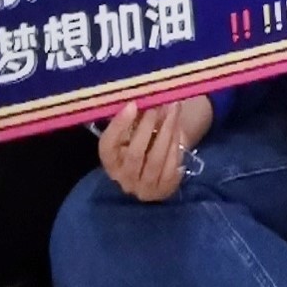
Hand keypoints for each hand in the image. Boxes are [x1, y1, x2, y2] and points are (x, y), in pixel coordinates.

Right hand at [96, 96, 210, 202]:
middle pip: (134, 154)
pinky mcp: (163, 189)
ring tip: (173, 109)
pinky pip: (171, 165)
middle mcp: (122, 177)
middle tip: (158, 104)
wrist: (160, 165)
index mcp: (109, 161)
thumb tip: (143, 97)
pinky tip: (178, 127)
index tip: (133, 104)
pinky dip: (176, 144)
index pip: (107, 146)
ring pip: (156, 159)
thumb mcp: (134, 129)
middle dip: (147, 126)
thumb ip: (135, 117)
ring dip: (166, 131)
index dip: (118, 125)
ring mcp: (143, 187)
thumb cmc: (144, 140)